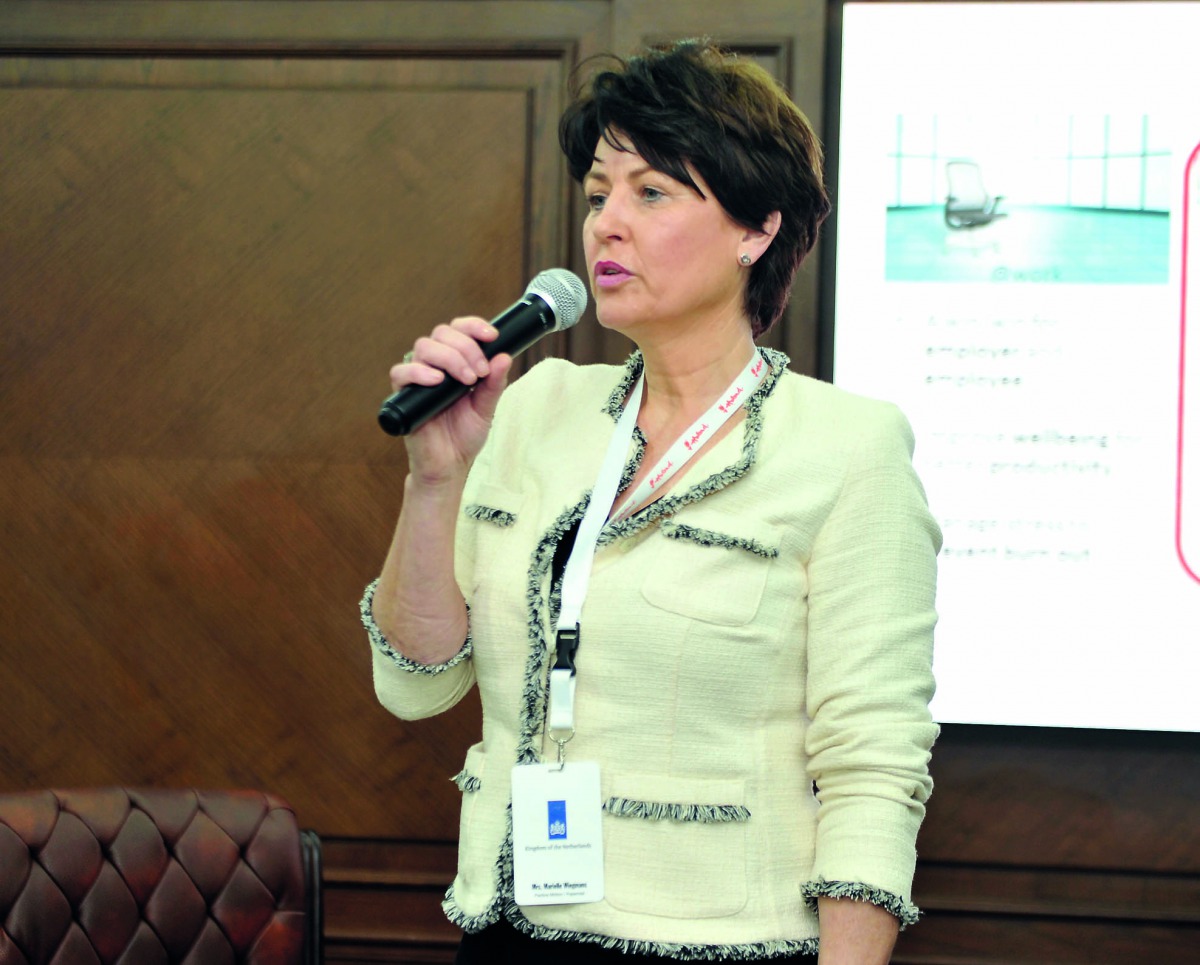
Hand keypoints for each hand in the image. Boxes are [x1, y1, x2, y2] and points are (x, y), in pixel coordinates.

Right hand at [390, 317, 512, 484]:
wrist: (449, 466)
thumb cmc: (464, 436)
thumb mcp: (486, 407)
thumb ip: (494, 383)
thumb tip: (504, 356)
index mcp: (455, 362)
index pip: (458, 330)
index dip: (473, 326)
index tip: (492, 336)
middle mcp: (434, 365)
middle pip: (441, 333)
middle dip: (466, 347)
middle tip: (480, 372)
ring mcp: (418, 378)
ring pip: (423, 346)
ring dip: (449, 357)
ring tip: (466, 380)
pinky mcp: (403, 395)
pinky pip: (401, 372)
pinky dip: (419, 372)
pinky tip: (437, 381)